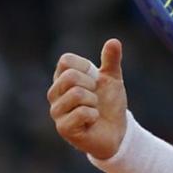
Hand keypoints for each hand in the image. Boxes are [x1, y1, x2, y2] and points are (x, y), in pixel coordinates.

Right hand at [47, 38, 127, 159]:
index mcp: (63, 78)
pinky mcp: (63, 129)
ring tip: (94, 109)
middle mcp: (55, 94)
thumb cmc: (110, 103)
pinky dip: (94, 115)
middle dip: (91, 85)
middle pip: (69, 76)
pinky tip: (92, 121)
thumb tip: (114, 41)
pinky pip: (81, 112)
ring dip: (94, 101)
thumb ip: (111, 60)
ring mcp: (57, 112)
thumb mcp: (113, 78)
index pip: (65, 61)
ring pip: (76, 94)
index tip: (94, 79)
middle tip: (95, 97)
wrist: (117, 131)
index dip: (85, 67)